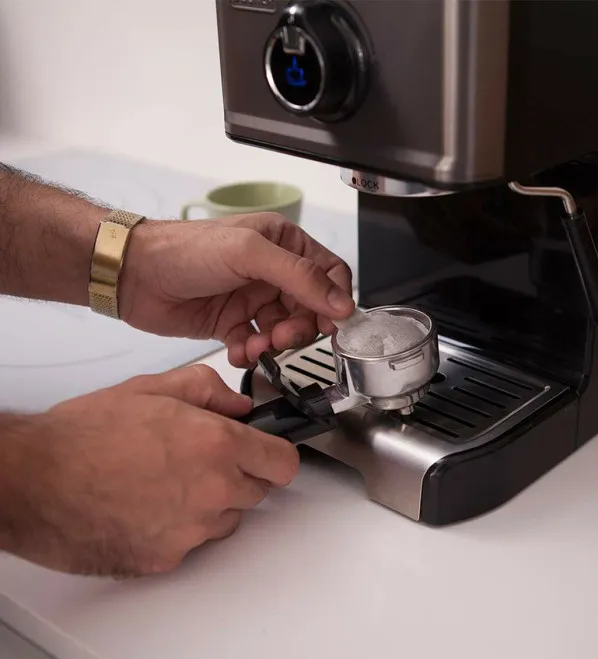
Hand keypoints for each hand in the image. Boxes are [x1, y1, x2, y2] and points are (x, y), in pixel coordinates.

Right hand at [5, 365, 298, 576]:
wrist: (33, 480)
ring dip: (213, 503)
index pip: (284, 463)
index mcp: (217, 445)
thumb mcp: (153, 388)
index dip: (276, 454)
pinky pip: (193, 543)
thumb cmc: (84, 434)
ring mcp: (191, 530)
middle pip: (258, 492)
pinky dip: (180, 528)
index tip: (267, 452)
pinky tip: (147, 507)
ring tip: (168, 482)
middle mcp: (213, 491)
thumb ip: (208, 391)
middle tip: (203, 460)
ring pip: (228, 520)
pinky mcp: (166, 559)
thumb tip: (237, 406)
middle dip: (240, 475)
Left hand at [119, 212, 354, 366]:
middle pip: (310, 309)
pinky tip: (238, 351)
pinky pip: (256, 346)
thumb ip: (300, 277)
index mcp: (283, 244)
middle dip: (300, 328)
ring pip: (285, 331)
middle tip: (282, 336)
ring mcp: (252, 299)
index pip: (329, 274)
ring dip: (275, 344)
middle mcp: (272, 272)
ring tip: (255, 345)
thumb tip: (341, 303)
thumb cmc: (186, 250)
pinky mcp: (232, 324)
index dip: (334, 300)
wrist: (134, 275)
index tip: (331, 324)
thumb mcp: (250, 254)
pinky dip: (251, 354)